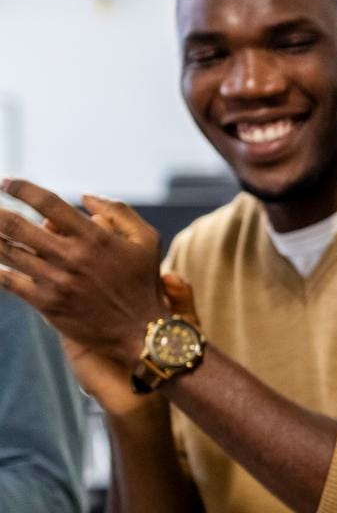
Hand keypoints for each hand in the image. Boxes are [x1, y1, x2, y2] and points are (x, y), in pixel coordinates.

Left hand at [0, 179, 166, 372]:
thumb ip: (119, 211)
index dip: (22, 188)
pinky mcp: (46, 303)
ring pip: (8, 252)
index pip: (48, 203)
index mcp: (94, 236)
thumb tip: (84, 196)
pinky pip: (8, 281)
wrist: (141, 331)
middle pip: (17, 225)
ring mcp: (56, 280)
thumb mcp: (147, 240)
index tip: (6, 182)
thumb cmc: (144, 283)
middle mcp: (71, 256)